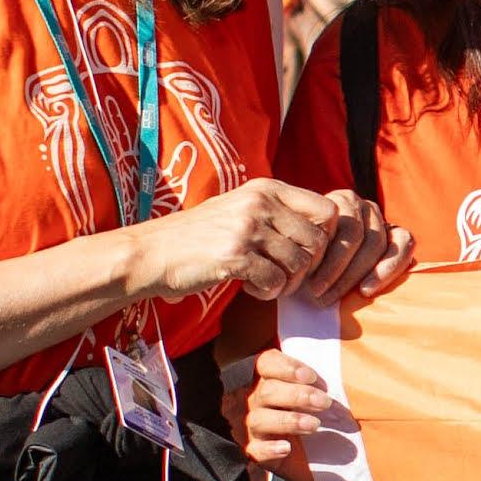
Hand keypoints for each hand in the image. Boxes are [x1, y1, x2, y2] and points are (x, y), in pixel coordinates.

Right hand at [127, 180, 400, 307]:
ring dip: (287, 282)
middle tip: (286, 276)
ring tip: (264, 281)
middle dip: (308, 267)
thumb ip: (278, 213)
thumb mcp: (241, 208)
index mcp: (266, 189)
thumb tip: (327, 229)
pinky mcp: (234, 257)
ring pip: (299, 264)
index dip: (327, 237)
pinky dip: (267, 292)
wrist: (151, 252)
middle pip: (318, 241)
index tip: (307, 253)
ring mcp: (247, 229)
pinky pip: (275, 282)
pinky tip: (249, 287)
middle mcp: (260, 203)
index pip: (328, 209)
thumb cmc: (199, 236)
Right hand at [238, 356, 343, 478]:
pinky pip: (254, 450)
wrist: (318, 456)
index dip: (286, 367)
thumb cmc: (320, 416)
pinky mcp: (256, 452)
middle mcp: (259, 400)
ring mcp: (255, 427)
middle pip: (267, 390)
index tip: (312, 377)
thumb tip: (357, 348)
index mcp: (273, 379)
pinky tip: (286, 448)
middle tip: (325, 403)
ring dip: (288, 420)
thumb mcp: (325, 394)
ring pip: (259, 419)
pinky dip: (269, 448)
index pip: (266, 363)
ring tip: (314, 425)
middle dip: (297, 395)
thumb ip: (330, 376)